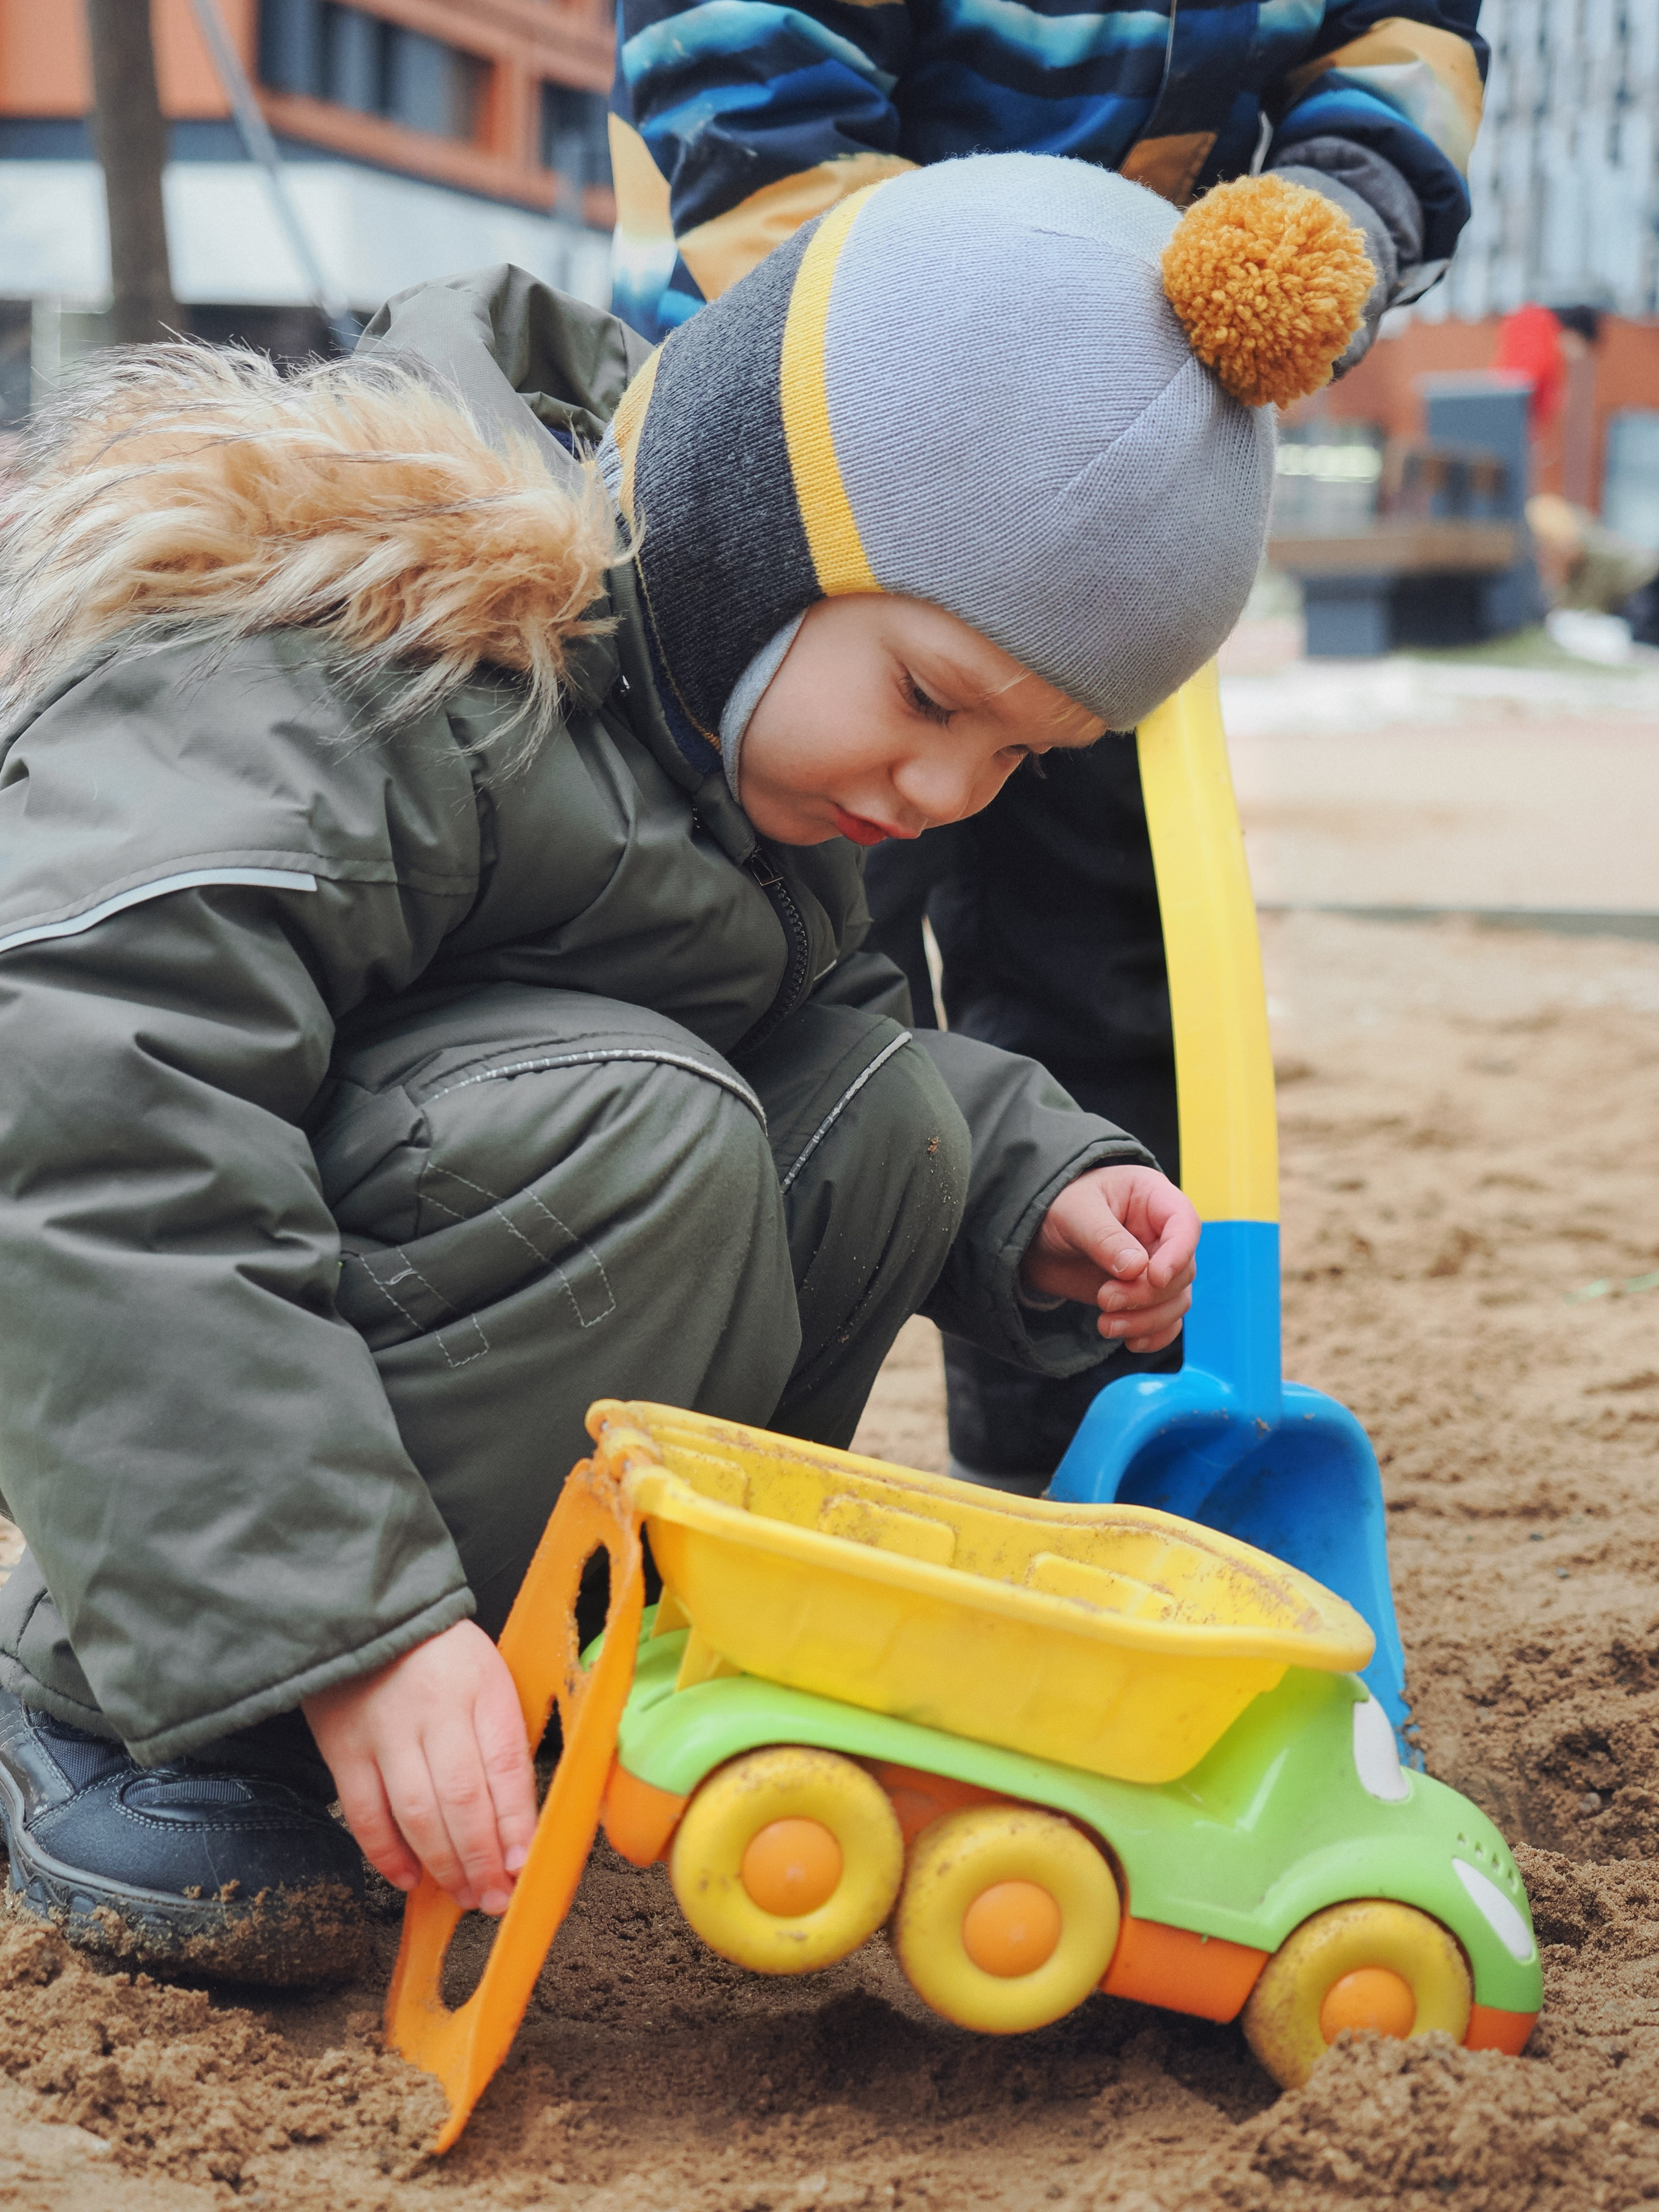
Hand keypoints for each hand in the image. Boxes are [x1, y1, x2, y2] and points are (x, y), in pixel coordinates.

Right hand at [303, 1620, 537, 1916]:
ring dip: (444, 1866)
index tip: (524, 1866)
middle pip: (464, 1800)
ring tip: (463, 1895)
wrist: (366, 1612)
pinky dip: (387, 1854)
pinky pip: (366, 1814)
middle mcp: (436, 1711)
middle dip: (483, 1860)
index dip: (517, 1825)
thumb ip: (500, 1737)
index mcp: (483, 1688)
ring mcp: (387, 1732)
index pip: (507, 1766)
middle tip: (495, 1898)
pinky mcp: (344, 1748)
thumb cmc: (439, 1651)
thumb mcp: (488, 1676)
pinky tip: (409, 1878)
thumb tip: (517, 1816)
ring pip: (419, 1814)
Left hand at [1020, 1164, 1198, 1353]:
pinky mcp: (1144, 1295)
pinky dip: (1153, 1336)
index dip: (1178, 1254)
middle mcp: (1162, 1234)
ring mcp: (1156, 1267)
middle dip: (1147, 1294)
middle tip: (1105, 1299)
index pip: (1185, 1224)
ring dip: (1147, 1321)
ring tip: (1106, 1325)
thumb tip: (1136, 1269)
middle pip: (1182, 1271)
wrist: (1036, 1238)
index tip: (1155, 1277)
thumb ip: (1104, 1238)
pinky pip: (1166, 1321)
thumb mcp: (1074, 1212)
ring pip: (1176, 1301)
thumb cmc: (1057, 1208)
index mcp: (1153, 1198)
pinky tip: (1129, 1341)